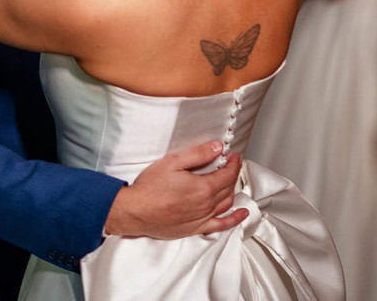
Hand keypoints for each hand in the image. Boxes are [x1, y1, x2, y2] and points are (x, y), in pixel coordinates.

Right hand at [105, 141, 246, 238]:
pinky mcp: (195, 229)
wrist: (135, 211)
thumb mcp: (172, 162)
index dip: (234, 164)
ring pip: (226, 204)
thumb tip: (217, 148)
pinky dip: (234, 220)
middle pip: (228, 188)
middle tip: (231, 165)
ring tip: (232, 182)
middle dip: (232, 174)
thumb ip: (198, 154)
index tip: (234, 157)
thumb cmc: (150, 188)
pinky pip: (221, 225)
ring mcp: (202, 219)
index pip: (227, 174)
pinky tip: (241, 215)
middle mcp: (206, 205)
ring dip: (233, 192)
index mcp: (203, 188)